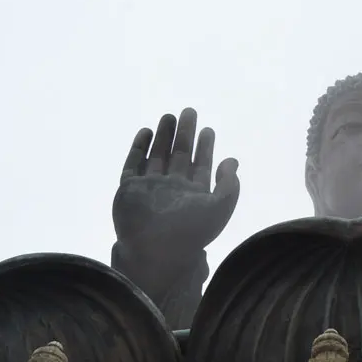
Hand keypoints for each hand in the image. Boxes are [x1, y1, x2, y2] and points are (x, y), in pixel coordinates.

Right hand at [112, 108, 239, 257]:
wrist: (155, 249)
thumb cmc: (191, 230)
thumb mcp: (221, 207)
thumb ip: (229, 184)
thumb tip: (232, 161)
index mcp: (194, 196)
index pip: (201, 167)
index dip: (206, 148)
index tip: (208, 130)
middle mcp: (172, 190)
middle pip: (179, 156)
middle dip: (185, 135)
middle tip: (189, 112)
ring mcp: (150, 189)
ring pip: (157, 156)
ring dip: (163, 137)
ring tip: (168, 116)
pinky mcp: (129, 189)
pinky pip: (133, 164)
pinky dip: (139, 148)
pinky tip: (146, 132)